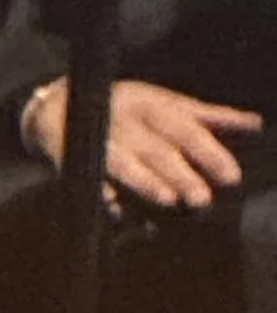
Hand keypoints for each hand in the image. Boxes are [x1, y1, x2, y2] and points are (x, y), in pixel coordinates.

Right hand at [22, 75, 262, 208]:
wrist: (56, 107)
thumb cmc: (126, 110)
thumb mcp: (166, 105)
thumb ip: (209, 117)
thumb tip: (256, 124)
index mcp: (147, 102)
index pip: (181, 126)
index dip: (206, 150)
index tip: (231, 176)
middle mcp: (121, 116)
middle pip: (152, 146)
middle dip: (177, 172)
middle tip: (202, 199)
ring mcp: (92, 135)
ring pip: (119, 159)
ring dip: (143, 180)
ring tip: (167, 201)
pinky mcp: (67, 155)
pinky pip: (87, 176)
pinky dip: (102, 194)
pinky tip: (117, 210)